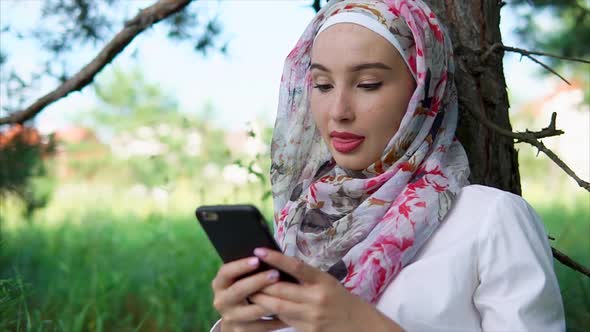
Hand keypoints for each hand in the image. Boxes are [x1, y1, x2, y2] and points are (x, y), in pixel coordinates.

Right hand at [211, 256, 288, 331]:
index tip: (257, 259)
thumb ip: (249, 270)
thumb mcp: (240, 279)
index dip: (241, 265)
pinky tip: (289, 312)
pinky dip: (276, 320)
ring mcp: (230, 317)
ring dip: (270, 302)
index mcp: (220, 283)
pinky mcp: (241, 331)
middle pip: (239, 290)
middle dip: (258, 281)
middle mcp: (221, 301)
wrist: (236, 317)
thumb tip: (268, 255)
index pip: (226, 272)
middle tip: (276, 274)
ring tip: (286, 294)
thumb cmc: (244, 289)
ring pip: (252, 310)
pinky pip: (262, 326)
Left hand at [249, 248, 402, 331]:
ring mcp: (312, 316)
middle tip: (245, 275)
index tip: (259, 250)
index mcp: (323, 281)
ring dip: (261, 299)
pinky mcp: (309, 330)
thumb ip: (306, 278)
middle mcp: (317, 298)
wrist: (361, 326)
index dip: (275, 258)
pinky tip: (263, 307)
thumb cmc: (341, 300)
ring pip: (278, 306)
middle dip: (260, 283)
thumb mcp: (328, 283)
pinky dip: (272, 313)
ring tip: (248, 291)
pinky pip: (285, 320)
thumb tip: (279, 269)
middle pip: (281, 289)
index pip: (296, 266)